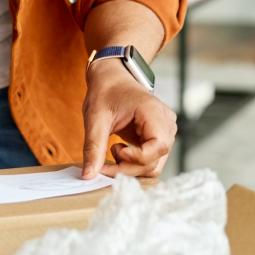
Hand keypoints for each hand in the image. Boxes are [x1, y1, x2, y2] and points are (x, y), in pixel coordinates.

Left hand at [81, 60, 175, 178]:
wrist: (112, 78)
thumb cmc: (105, 92)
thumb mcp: (95, 118)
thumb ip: (93, 147)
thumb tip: (88, 176)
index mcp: (154, 112)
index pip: (158, 146)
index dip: (137, 158)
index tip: (113, 152)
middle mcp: (166, 124)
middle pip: (155, 161)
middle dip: (128, 168)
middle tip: (103, 163)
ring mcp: (165, 132)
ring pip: (154, 165)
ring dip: (130, 168)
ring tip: (111, 152)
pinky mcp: (158, 139)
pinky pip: (151, 161)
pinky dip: (133, 164)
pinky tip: (118, 153)